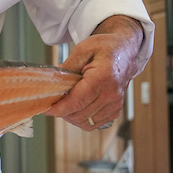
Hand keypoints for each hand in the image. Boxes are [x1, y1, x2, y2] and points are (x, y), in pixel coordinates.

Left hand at [45, 15, 145, 130]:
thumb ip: (67, 67)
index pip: (78, 101)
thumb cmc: (105, 48)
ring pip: (86, 123)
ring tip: (66, 104)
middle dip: (63, 112)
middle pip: (80, 115)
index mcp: (103, 78)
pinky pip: (94, 123)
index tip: (47, 109)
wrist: (126, 52)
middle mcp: (111, 94)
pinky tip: (78, 107)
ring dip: (72, 117)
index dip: (60, 108)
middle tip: (54, 103)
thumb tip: (52, 82)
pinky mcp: (116, 110)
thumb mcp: (83, 49)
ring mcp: (115, 104)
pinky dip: (83, 119)